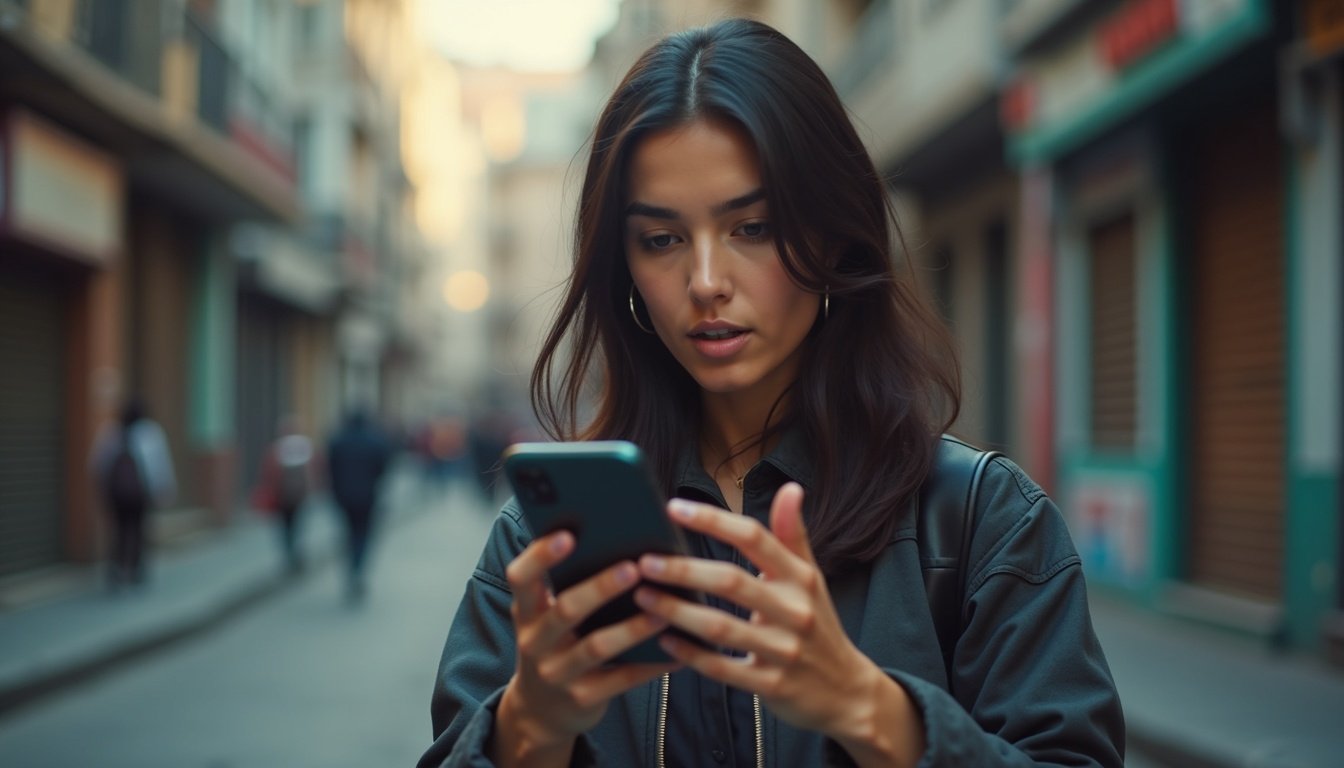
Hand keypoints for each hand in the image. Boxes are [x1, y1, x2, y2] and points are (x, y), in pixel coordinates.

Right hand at [496, 530, 678, 759]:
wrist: (541, 712)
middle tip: (633, 568)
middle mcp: (535, 642)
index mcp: (527, 611)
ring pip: (597, 647)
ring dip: (632, 628)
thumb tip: (618, 540)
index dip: (541, 555)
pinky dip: (652, 664)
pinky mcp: (583, 699)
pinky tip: (679, 651)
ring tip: (663, 611)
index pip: (520, 578)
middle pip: (565, 610)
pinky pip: (623, 679)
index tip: (568, 534)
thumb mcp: (545, 617)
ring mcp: (558, 673)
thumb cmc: (555, 645)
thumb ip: (568, 585)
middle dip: (600, 588)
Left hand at [632, 484, 894, 739]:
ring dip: (678, 612)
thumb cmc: (818, 624)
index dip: (713, 520)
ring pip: (721, 627)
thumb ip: (793, 534)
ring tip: (643, 598)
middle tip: (645, 562)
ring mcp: (784, 650)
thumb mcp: (811, 578)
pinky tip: (665, 640)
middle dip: (684, 570)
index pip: (754, 538)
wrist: (846, 690)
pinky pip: (723, 669)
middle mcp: (795, 610)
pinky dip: (691, 655)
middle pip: (732, 582)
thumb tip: (791, 488)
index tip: (674, 508)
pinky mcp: (771, 685)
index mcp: (801, 577)